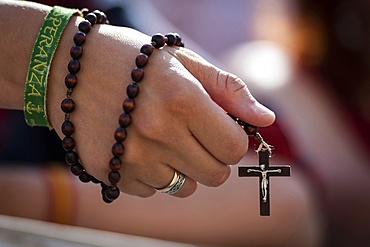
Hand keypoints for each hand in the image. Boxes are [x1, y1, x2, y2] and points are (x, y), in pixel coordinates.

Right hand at [47, 19, 274, 197]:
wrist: (69, 66)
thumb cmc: (134, 60)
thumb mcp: (184, 61)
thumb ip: (230, 90)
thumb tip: (266, 120)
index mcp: (182, 100)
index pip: (233, 147)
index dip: (232, 140)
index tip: (220, 130)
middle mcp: (158, 133)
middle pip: (215, 174)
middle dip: (213, 157)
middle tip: (195, 135)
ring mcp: (132, 157)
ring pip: (184, 186)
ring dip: (183, 167)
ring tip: (163, 138)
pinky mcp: (111, 172)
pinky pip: (152, 189)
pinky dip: (153, 173)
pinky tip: (138, 146)